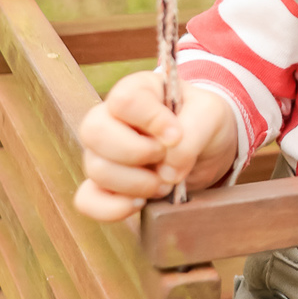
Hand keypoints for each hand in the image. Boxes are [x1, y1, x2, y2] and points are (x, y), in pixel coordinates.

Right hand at [73, 72, 238, 222]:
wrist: (207, 149)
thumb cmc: (203, 121)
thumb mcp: (210, 115)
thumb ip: (192, 135)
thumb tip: (166, 171)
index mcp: (137, 90)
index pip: (123, 101)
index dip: (150, 121)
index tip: (176, 135)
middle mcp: (110, 118)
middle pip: (94, 132)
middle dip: (136, 153)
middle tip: (166, 158)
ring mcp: (102, 152)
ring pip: (95, 169)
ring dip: (136, 183)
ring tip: (165, 182)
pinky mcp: (103, 185)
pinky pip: (87, 200)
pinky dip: (113, 208)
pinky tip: (141, 203)